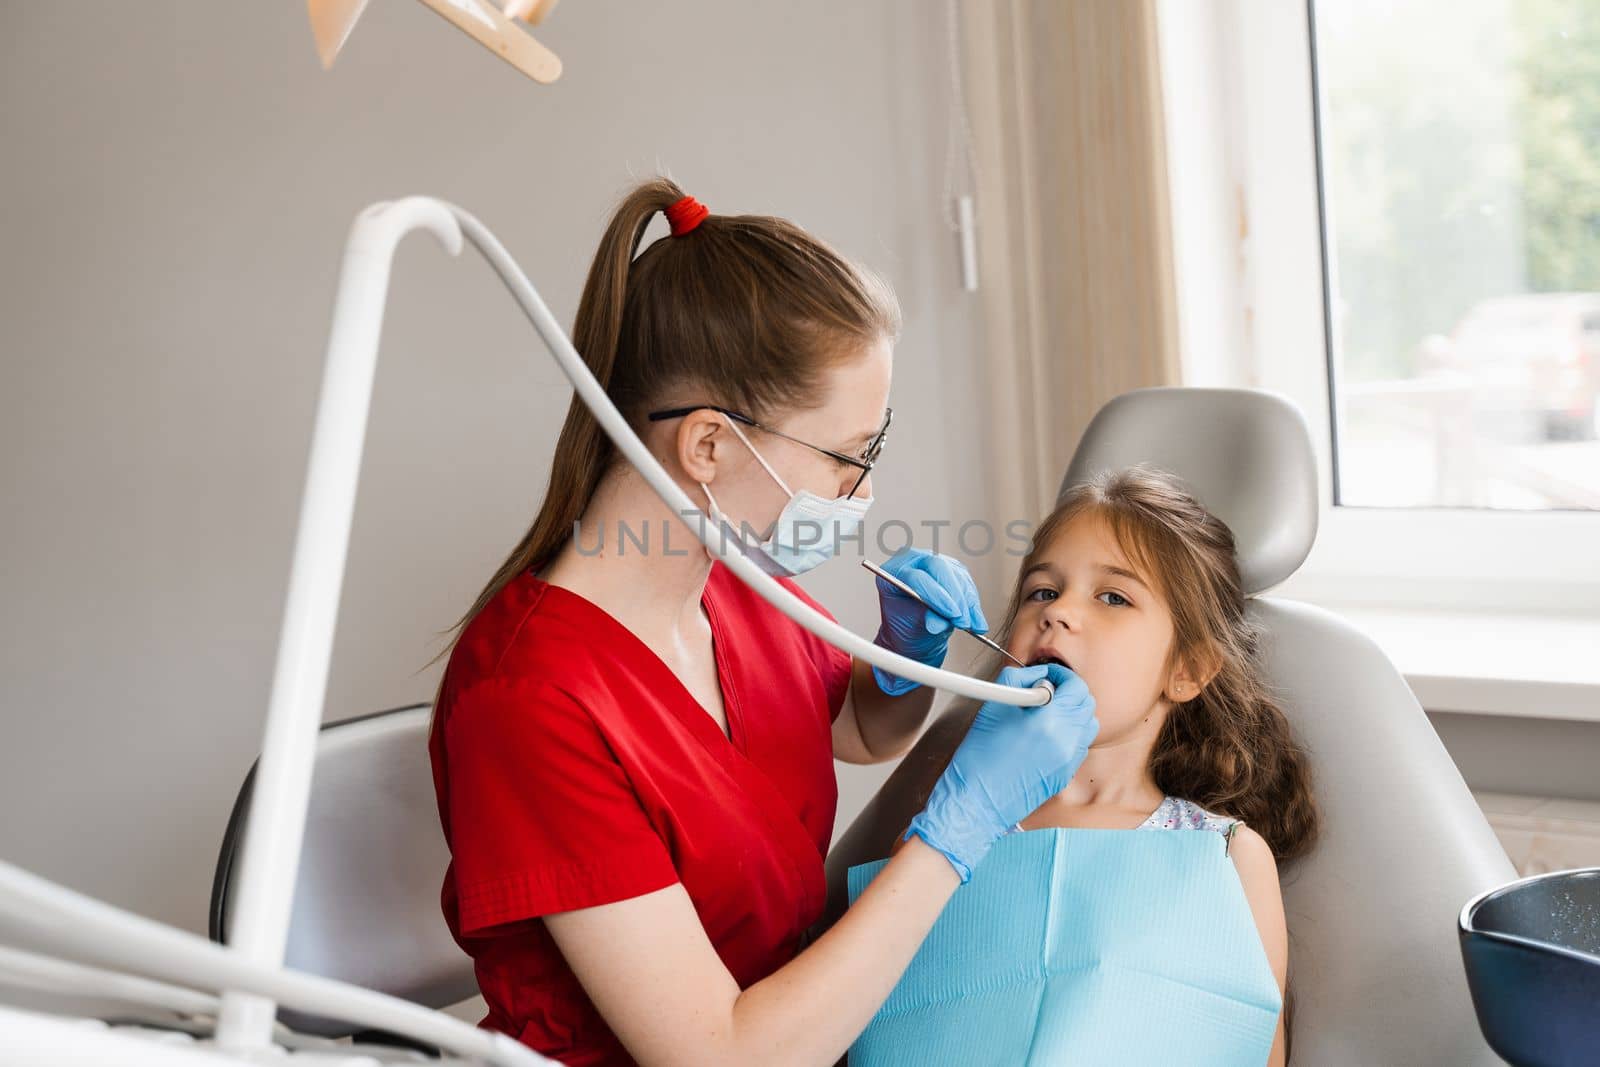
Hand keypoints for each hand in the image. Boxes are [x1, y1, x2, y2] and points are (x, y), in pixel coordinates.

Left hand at [871, 547, 987, 695]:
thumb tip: (938, 623)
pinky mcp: (954, 571)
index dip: (936, 596)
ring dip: (967, 603)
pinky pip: (967, 585)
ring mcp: (936, 564)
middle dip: (955, 597)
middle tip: (961, 620)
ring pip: (958, 577)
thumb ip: (924, 619)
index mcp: (895, 570)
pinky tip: (977, 622)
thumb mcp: (910, 624)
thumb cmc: (904, 623)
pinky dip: (973, 605)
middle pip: (940, 569)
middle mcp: (916, 561)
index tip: (950, 614)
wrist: (912, 629)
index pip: (918, 577)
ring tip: (970, 626)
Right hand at [904, 663, 1097, 882]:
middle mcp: (1067, 742)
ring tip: (1046, 714)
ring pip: (1088, 725)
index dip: (1061, 676)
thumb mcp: (993, 707)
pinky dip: (1069, 733)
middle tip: (1045, 692)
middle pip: (1087, 704)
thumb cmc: (979, 759)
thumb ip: (1017, 679)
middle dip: (1069, 692)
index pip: (1076, 686)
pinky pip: (1079, 745)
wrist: (978, 801)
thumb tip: (1035, 674)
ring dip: (1072, 713)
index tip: (1047, 677)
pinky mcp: (1065, 774)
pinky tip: (1044, 735)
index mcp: (1051, 722)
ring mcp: (1069, 761)